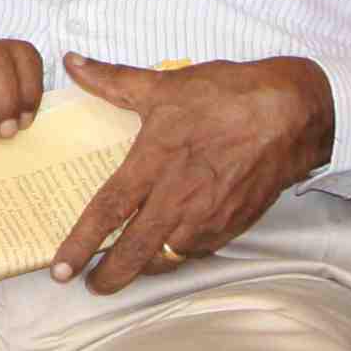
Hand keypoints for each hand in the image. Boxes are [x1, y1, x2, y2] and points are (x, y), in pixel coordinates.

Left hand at [45, 56, 329, 292]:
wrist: (291, 114)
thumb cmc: (227, 96)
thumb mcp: (166, 84)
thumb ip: (114, 80)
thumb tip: (72, 63)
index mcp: (155, 162)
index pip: (108, 211)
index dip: (80, 243)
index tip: (59, 268)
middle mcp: (178, 198)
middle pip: (134, 251)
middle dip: (109, 276)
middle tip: (89, 287)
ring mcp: (207, 217)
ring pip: (166, 258)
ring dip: (143, 268)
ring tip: (123, 271)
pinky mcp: (230, 226)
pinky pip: (195, 251)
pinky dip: (175, 256)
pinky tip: (165, 252)